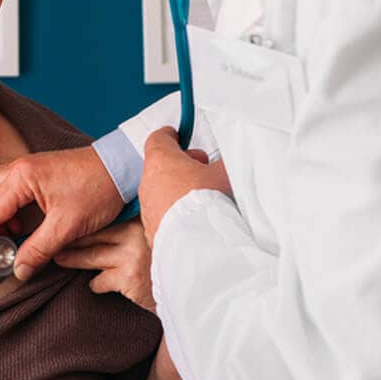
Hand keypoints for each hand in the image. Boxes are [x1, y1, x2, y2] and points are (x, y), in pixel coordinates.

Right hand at [0, 146, 125, 281]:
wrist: (123, 166)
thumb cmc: (99, 189)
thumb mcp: (67, 226)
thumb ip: (38, 249)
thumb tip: (18, 270)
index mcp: (21, 178)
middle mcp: (18, 169)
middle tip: (2, 242)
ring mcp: (27, 169)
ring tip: (17, 234)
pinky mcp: (37, 173)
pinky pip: (9, 190)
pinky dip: (10, 209)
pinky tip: (27, 224)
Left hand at [57, 220, 154, 310]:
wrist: (188, 290)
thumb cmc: (163, 262)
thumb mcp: (150, 236)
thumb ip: (128, 228)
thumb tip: (91, 222)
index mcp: (140, 218)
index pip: (101, 217)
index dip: (81, 221)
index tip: (64, 221)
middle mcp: (136, 232)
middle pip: (90, 235)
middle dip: (69, 240)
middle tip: (53, 242)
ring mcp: (132, 255)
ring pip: (89, 257)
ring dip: (72, 260)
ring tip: (60, 259)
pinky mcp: (129, 278)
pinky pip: (99, 282)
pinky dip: (96, 285)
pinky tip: (100, 285)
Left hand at [140, 127, 231, 243]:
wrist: (195, 243)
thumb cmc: (206, 202)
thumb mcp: (224, 172)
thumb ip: (224, 161)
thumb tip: (232, 158)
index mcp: (161, 160)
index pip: (158, 139)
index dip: (170, 136)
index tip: (177, 136)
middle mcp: (148, 183)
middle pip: (161, 166)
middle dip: (180, 166)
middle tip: (201, 169)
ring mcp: (147, 207)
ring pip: (160, 192)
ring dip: (176, 191)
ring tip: (201, 198)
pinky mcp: (151, 229)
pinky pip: (162, 214)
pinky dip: (174, 213)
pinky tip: (193, 219)